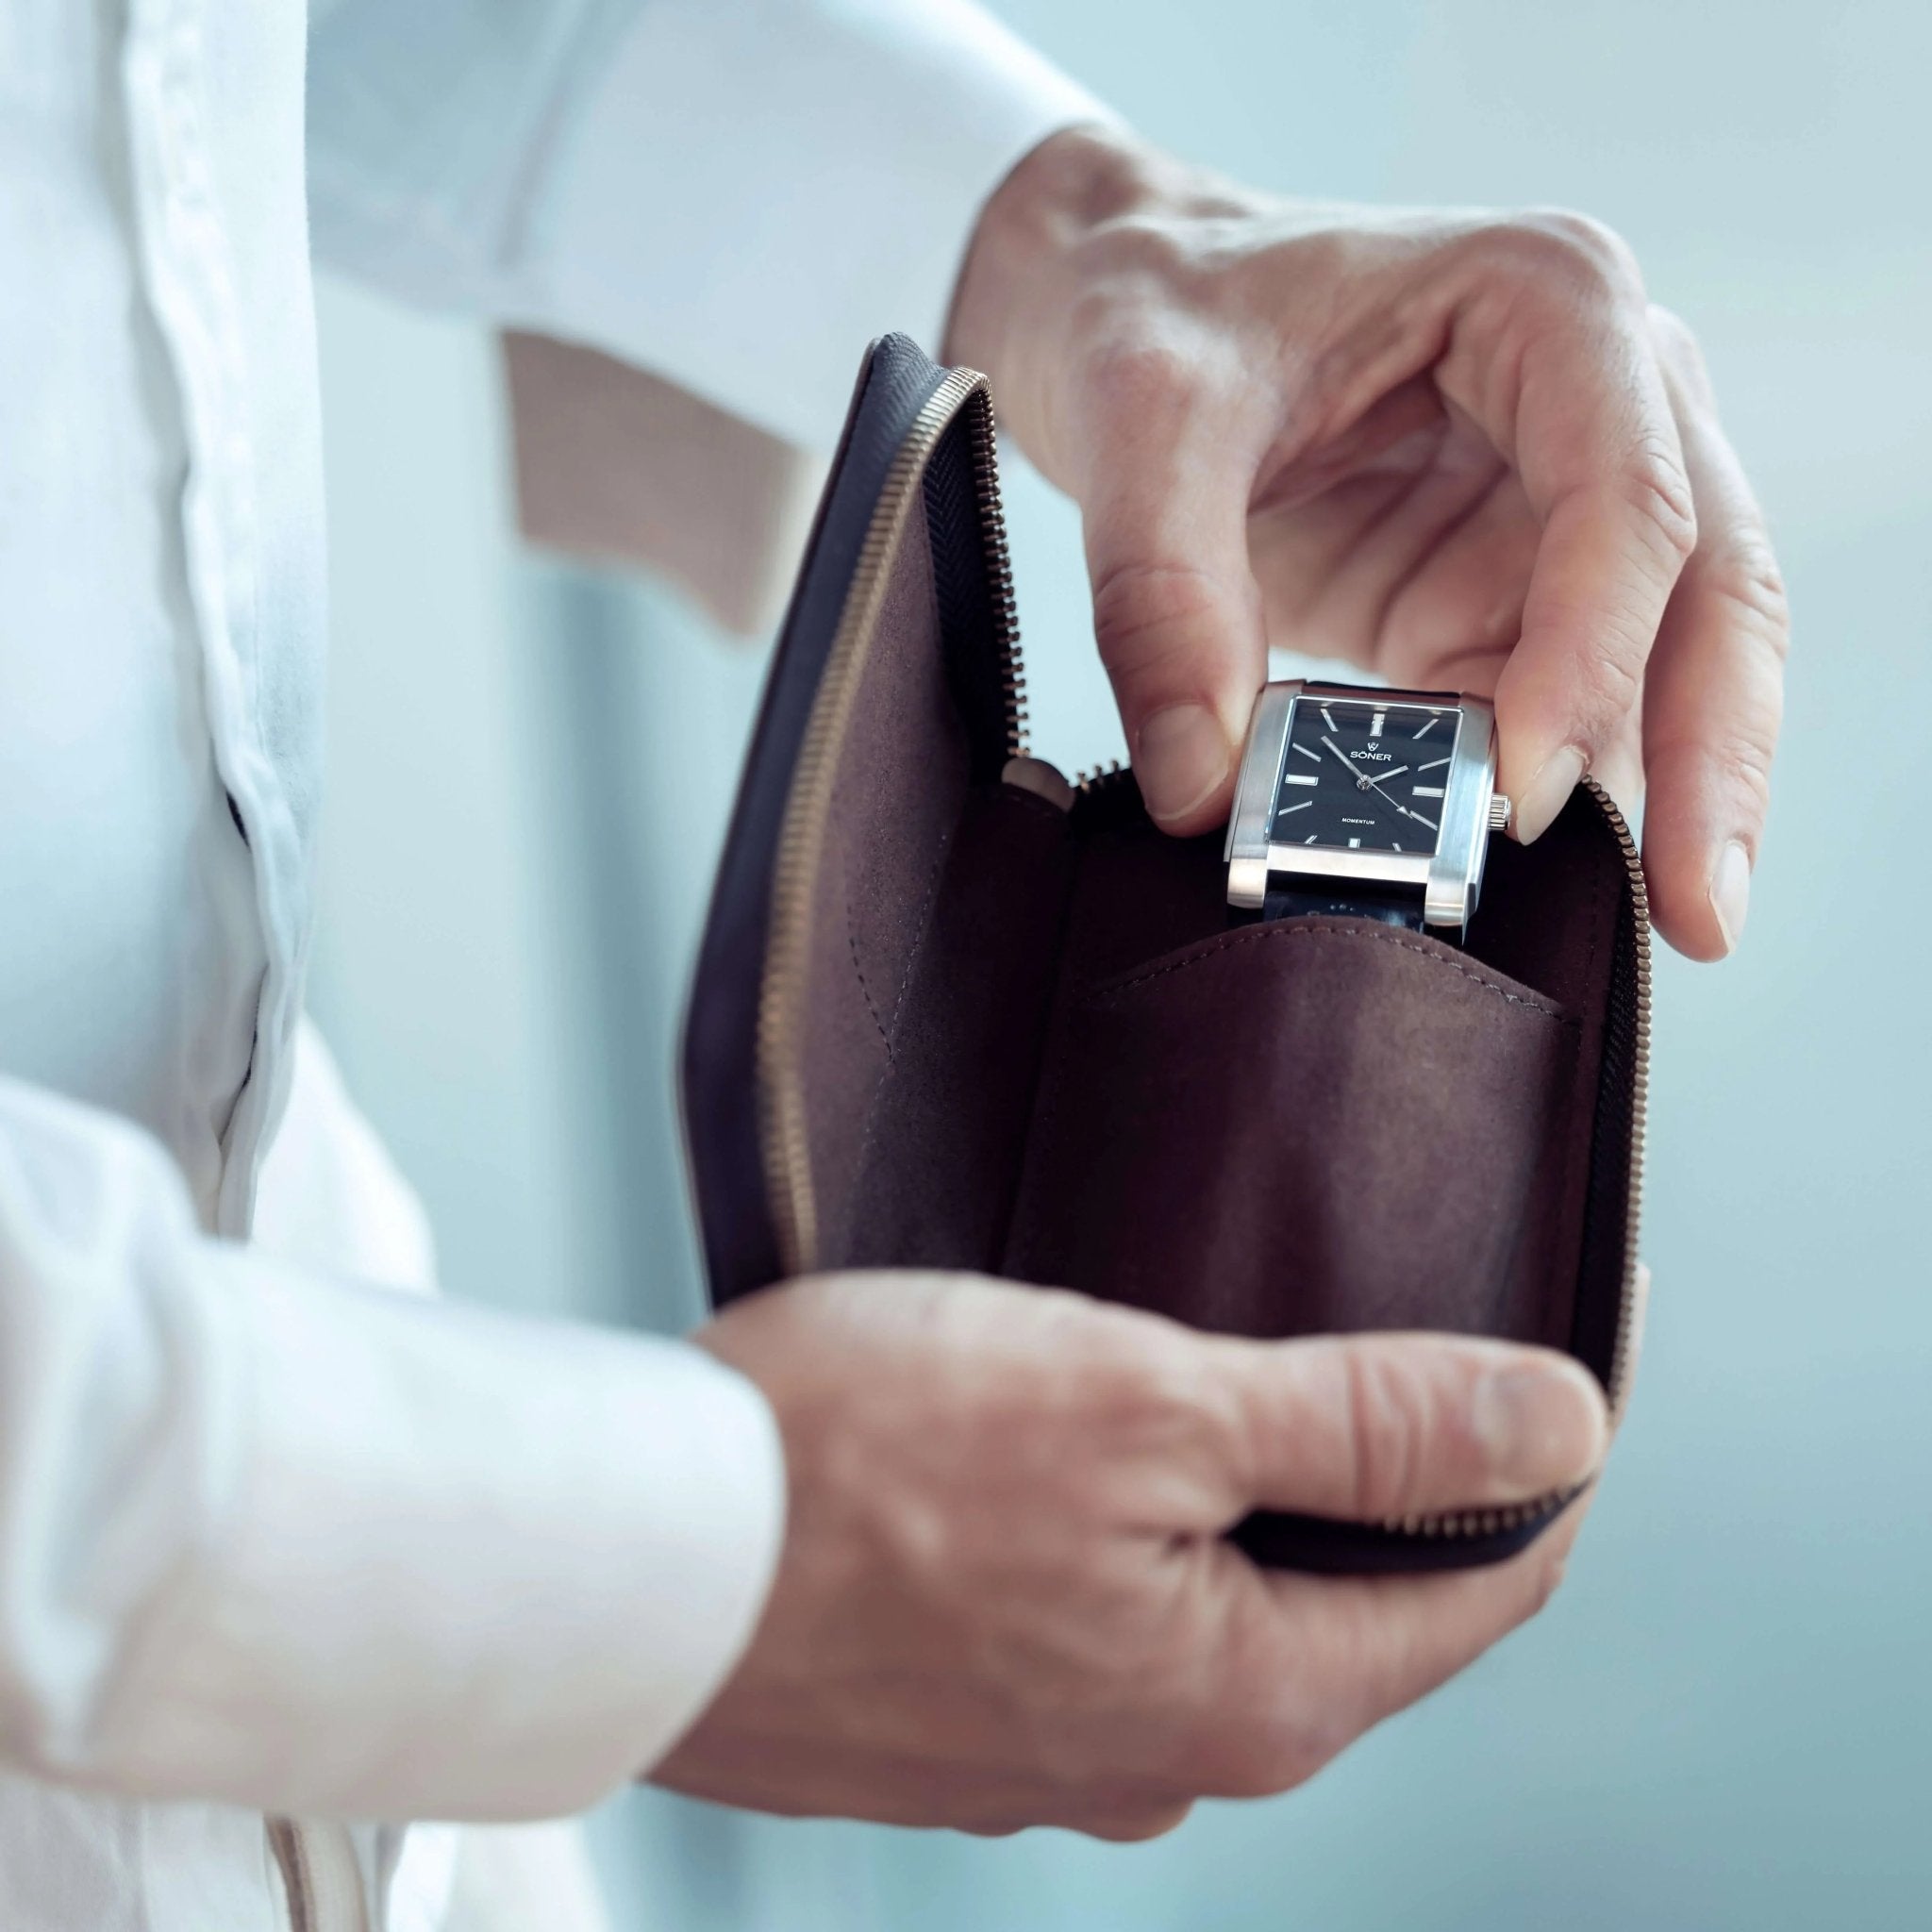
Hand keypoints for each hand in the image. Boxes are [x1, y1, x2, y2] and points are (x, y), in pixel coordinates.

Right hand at [656, 1272, 1606, 1838]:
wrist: (620, 1562)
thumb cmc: (861, 1465)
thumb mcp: (1148, 1402)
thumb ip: (1366, 1423)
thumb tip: (1565, 1424)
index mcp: (1247, 1698)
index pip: (1480, 1592)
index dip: (1533, 1463)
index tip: (1550, 1353)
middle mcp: (1160, 1757)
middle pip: (1346, 1608)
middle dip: (1378, 1481)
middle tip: (1359, 1340)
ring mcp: (1048, 1754)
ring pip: (1209, 1611)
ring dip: (1233, 1505)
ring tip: (1197, 1382)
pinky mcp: (952, 1722)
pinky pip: (1093, 1623)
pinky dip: (1119, 1537)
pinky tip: (1062, 1463)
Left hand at [948, 126, 1787, 960]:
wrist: (1123, 305)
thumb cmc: (1160, 306)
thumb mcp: (1145, 420)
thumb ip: (1164, 598)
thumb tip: (1202, 788)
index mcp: (1547, 304)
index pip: (1629, 500)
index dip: (1593, 656)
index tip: (1525, 792)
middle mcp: (1597, 401)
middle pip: (1707, 592)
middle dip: (1712, 758)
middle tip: (1694, 915)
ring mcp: (1555, 509)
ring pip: (1657, 669)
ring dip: (1650, 798)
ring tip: (1640, 932)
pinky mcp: (1497, 594)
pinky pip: (1549, 709)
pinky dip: (1544, 795)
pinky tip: (1531, 884)